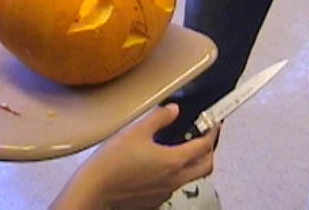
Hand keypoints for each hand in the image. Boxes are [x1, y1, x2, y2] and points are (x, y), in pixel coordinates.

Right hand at [51, 104, 217, 208]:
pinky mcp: (156, 198)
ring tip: (182, 148)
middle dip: (209, 150)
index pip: (204, 146)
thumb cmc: (113, 161)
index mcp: (174, 160)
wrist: (97, 187)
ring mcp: (166, 191)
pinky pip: (175, 185)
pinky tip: (160, 164)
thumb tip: (173, 110)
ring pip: (192, 177)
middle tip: (204, 137)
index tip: (211, 124)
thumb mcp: (136, 130)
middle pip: (206, 165)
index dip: (211, 132)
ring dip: (193, 163)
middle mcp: (175, 179)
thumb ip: (159, 118)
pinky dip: (176, 174)